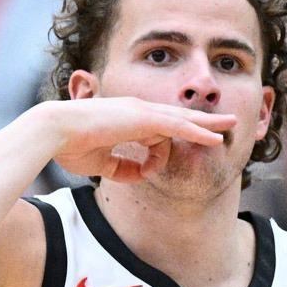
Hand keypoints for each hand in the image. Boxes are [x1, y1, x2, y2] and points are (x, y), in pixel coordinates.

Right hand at [42, 97, 234, 182]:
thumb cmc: (71, 146)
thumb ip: (122, 168)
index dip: (157, 159)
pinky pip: (178, 127)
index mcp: (128, 120)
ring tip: (231, 125)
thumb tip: (138, 175)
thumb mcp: (102, 164)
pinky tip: (215, 137)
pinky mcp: (143, 118)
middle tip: (226, 122)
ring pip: (183, 118)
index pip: (157, 136)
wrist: (54, 132)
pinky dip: (197, 131)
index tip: (143, 174)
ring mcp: (141, 112)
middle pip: (179, 117)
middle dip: (203, 120)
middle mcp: (138, 112)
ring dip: (208, 122)